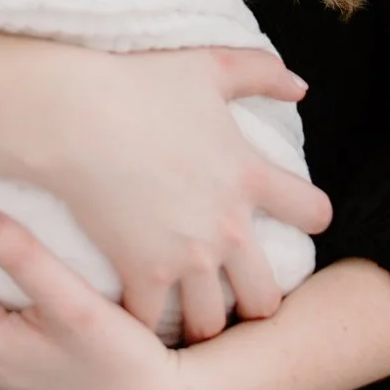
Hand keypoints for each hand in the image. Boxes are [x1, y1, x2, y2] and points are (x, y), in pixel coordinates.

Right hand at [44, 46, 330, 343]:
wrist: (77, 117)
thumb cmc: (140, 85)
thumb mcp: (210, 66)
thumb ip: (261, 72)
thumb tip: (301, 85)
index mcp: (248, 177)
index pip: (312, 212)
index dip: (310, 216)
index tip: (295, 220)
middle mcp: (226, 228)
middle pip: (265, 295)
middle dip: (257, 299)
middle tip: (238, 293)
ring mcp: (185, 257)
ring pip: (212, 321)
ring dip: (203, 320)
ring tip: (189, 314)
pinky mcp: (142, 274)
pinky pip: (155, 322)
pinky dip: (147, 324)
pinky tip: (139, 317)